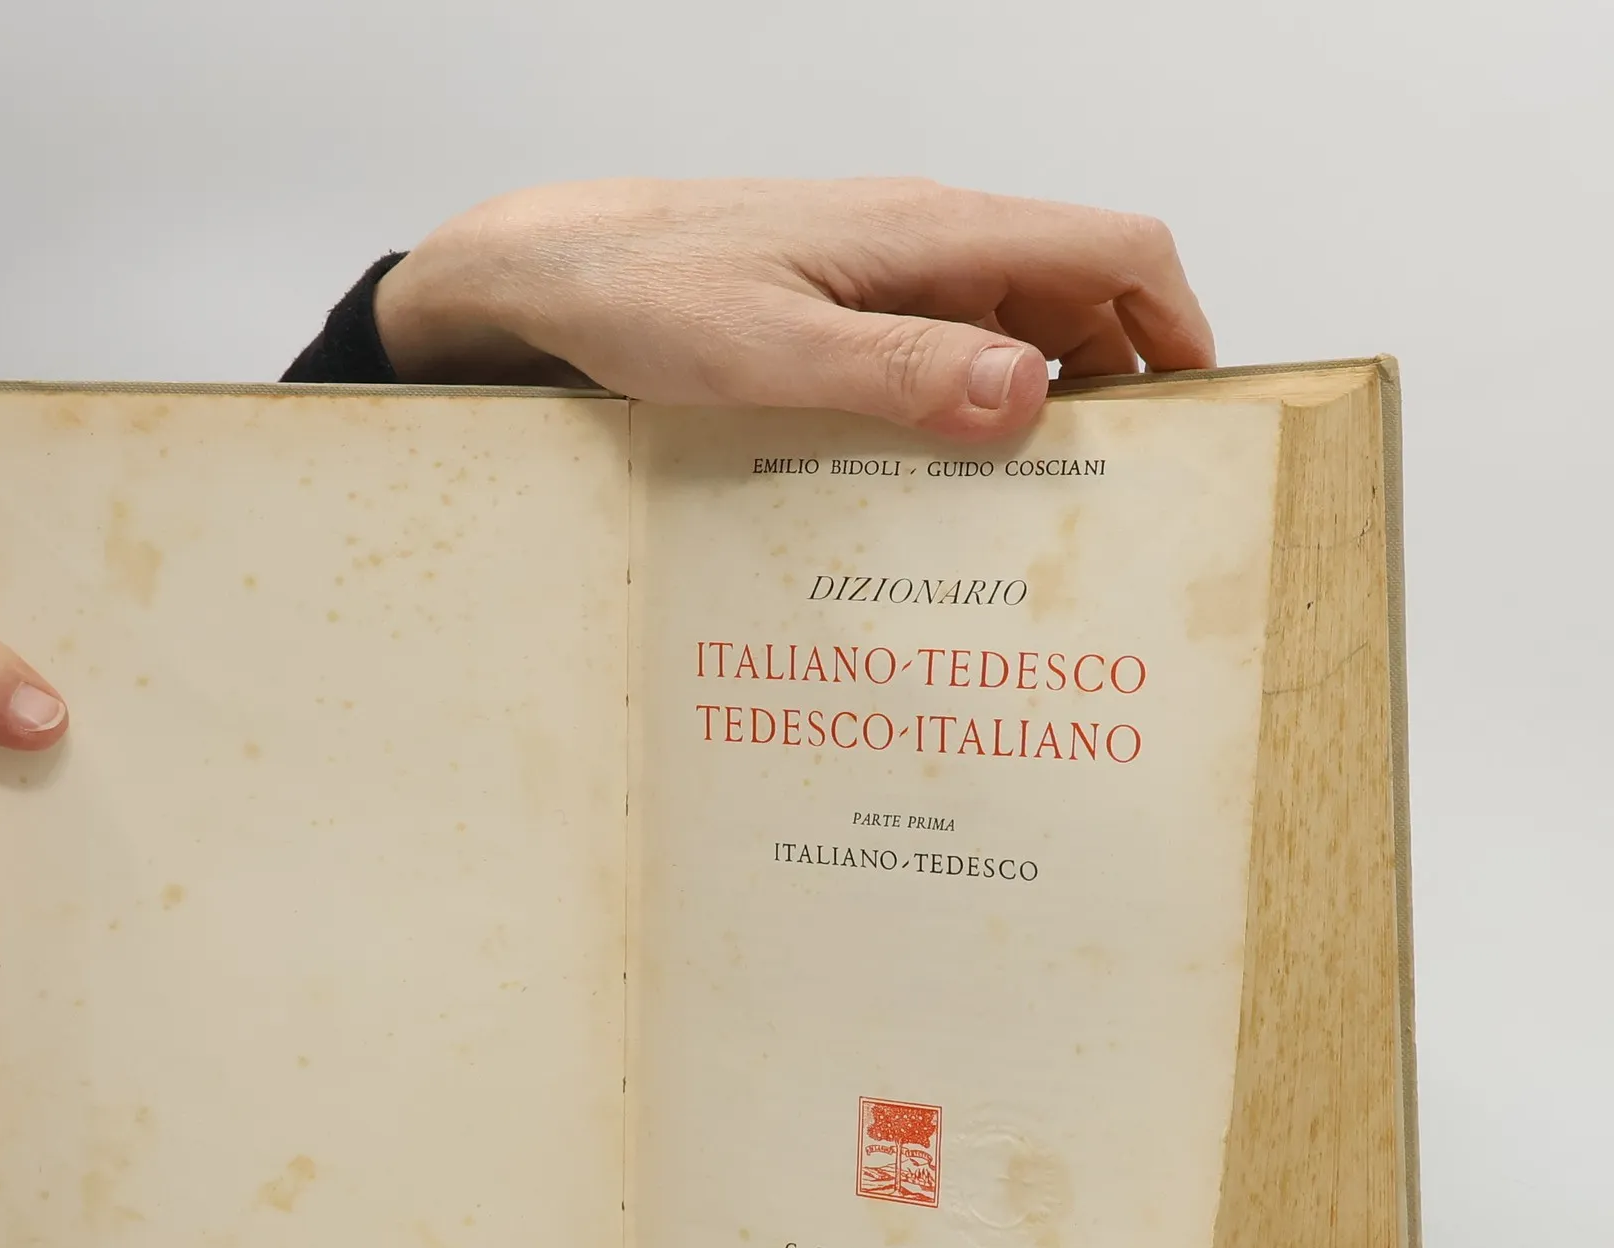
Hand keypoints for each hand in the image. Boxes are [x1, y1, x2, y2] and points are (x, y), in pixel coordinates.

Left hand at [373, 178, 1214, 442]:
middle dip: (1118, 385)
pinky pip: (944, 351)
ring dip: (1039, 406)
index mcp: (930, 232)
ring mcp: (888, 276)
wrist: (552, 275)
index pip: (1110, 250)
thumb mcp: (770, 350)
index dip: (1176, 326)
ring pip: (1012, 331)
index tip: (1199, 418)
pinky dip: (971, 406)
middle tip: (1118, 498)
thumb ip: (899, 369)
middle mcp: (925, 243)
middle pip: (1076, 299)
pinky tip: (948, 478)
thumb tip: (1028, 394)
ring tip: (1038, 510)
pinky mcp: (849, 309)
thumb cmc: (644, 295)